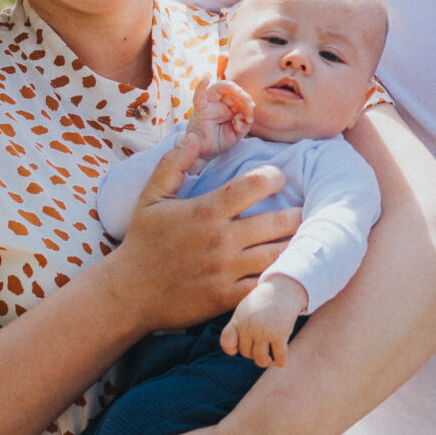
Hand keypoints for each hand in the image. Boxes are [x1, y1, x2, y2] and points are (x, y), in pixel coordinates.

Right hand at [109, 145, 301, 332]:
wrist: (128, 294)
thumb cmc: (142, 242)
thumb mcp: (150, 197)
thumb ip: (172, 164)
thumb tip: (192, 136)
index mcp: (206, 210)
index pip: (252, 185)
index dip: (273, 177)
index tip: (279, 179)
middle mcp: (220, 239)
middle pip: (277, 221)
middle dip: (298, 214)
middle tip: (307, 210)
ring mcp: (226, 270)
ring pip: (278, 255)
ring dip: (296, 245)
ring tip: (308, 238)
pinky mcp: (227, 298)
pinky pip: (265, 287)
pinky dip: (281, 279)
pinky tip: (290, 271)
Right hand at [187, 76, 254, 160]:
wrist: (205, 154)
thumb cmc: (219, 142)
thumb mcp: (237, 134)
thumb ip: (243, 125)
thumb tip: (242, 118)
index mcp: (228, 107)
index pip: (240, 98)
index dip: (248, 104)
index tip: (250, 119)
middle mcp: (218, 104)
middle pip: (231, 90)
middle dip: (243, 95)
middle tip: (250, 105)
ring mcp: (209, 105)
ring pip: (218, 88)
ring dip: (232, 88)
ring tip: (240, 93)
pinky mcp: (199, 111)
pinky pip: (199, 97)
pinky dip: (201, 87)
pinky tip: (205, 80)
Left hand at [220, 272, 306, 366]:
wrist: (283, 288)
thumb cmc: (264, 301)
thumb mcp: (245, 309)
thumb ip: (239, 325)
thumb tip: (235, 350)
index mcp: (238, 320)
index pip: (226, 342)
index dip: (231, 350)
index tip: (239, 348)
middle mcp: (249, 327)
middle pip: (245, 352)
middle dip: (252, 353)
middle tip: (260, 348)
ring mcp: (264, 332)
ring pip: (260, 359)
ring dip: (264, 361)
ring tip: (268, 358)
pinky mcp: (280, 335)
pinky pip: (279, 356)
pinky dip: (280, 361)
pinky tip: (281, 361)